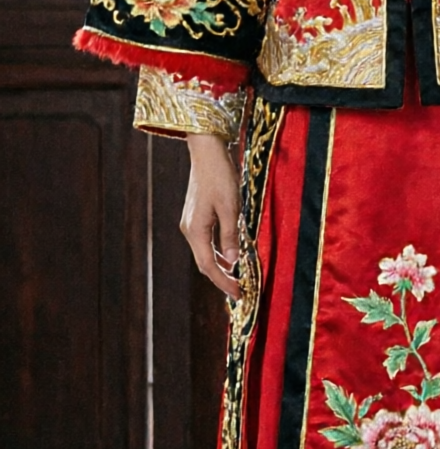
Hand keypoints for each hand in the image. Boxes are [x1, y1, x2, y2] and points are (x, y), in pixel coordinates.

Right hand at [182, 135, 242, 301]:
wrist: (207, 153)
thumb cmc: (220, 177)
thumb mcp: (230, 208)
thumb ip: (231, 235)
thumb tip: (234, 260)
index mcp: (195, 230)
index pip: (209, 266)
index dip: (223, 282)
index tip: (239, 295)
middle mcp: (189, 230)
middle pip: (205, 263)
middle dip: (222, 279)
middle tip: (240, 292)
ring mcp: (191, 224)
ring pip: (205, 254)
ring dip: (221, 267)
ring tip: (237, 280)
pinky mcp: (196, 217)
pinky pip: (207, 243)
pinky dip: (219, 254)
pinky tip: (231, 258)